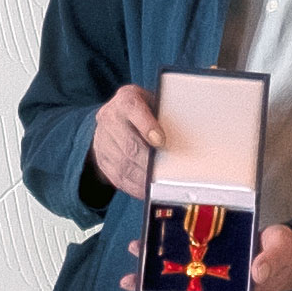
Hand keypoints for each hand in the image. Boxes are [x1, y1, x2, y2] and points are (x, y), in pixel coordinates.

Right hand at [90, 84, 161, 199]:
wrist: (114, 117)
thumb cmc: (146, 111)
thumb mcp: (155, 103)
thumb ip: (166, 116)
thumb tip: (190, 136)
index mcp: (126, 99)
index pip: (133, 109)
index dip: (147, 126)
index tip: (161, 142)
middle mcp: (110, 118)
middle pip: (128, 144)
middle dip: (147, 162)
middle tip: (164, 175)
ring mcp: (102, 140)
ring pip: (123, 164)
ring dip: (142, 179)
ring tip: (159, 188)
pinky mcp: (101, 159)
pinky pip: (117, 177)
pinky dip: (133, 187)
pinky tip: (147, 191)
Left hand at [118, 224, 291, 290]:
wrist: (285, 249)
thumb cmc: (284, 255)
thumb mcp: (281, 255)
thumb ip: (270, 262)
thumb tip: (257, 271)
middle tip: (132, 283)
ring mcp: (212, 280)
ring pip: (179, 281)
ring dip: (154, 271)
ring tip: (134, 254)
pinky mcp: (207, 262)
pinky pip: (183, 262)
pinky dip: (165, 256)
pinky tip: (148, 245)